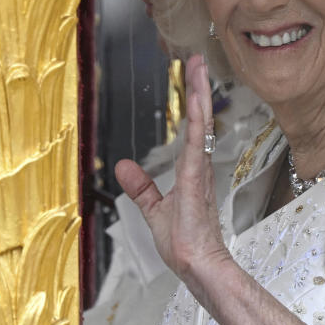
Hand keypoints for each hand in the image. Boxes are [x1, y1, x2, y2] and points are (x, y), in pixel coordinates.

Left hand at [115, 54, 226, 285]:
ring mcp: (200, 171)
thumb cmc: (184, 243)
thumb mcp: (153, 209)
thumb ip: (140, 186)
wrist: (196, 265)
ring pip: (202, 124)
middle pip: (201, 119)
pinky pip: (198, 144)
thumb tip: (122, 165)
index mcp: (193, 170)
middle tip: (197, 60)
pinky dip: (198, 122)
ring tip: (198, 69)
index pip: (195, 128)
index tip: (193, 77)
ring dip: (200, 96)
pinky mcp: (196, 180)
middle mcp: (200, 165)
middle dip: (199, 88)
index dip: (194, 102)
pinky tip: (196, 103)